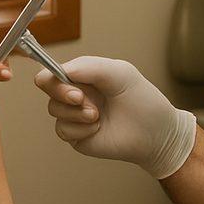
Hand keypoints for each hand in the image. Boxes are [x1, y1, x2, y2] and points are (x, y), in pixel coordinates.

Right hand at [34, 56, 195, 178]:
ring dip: (77, 113)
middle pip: (47, 88)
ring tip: (99, 115)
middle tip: (82, 99)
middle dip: (63, 92)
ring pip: (54, 110)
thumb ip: (88, 67)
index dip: (50, 75)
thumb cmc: (142, 100)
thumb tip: (56, 71)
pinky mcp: (76, 136)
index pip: (53, 70)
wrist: (156, 134)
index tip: (60, 79)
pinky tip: (97, 128)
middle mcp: (76, 93)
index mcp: (84, 75)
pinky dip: (80, 129)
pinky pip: (63, 130)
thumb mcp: (119, 73)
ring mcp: (75, 115)